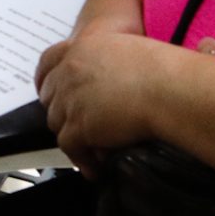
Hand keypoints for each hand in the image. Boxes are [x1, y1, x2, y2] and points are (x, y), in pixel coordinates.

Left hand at [36, 30, 178, 170]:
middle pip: (49, 94)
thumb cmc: (162, 70)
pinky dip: (81, 160)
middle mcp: (70, 71)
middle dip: (60, 109)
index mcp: (81, 47)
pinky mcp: (78, 126)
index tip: (49, 89)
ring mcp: (70, 99)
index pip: (48, 61)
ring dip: (71, 135)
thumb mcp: (126, 49)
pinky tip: (95, 168)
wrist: (167, 89)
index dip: (47, 77)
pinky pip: (69, 147)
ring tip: (88, 149)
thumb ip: (107, 61)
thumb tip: (110, 79)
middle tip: (75, 123)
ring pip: (56, 122)